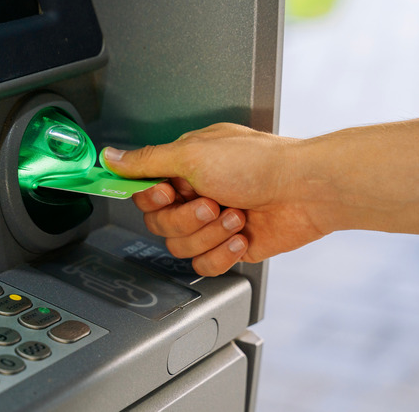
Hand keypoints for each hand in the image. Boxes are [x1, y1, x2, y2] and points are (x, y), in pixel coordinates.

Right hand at [101, 123, 327, 275]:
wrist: (306, 190)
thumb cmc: (261, 163)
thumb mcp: (193, 153)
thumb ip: (147, 161)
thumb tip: (112, 157)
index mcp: (184, 166)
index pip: (144, 191)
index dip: (150, 198)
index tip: (166, 191)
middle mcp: (196, 193)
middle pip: (159, 223)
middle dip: (186, 217)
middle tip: (210, 201)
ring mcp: (213, 222)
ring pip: (180, 247)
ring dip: (209, 233)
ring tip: (235, 215)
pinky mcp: (229, 247)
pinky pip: (204, 265)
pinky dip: (222, 253)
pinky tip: (241, 235)